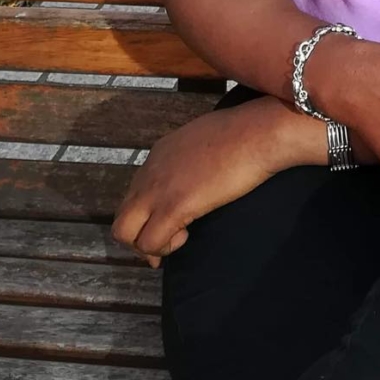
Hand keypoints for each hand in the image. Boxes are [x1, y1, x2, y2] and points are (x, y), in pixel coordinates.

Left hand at [111, 95, 311, 266]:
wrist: (257, 133)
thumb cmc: (245, 132)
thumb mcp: (207, 139)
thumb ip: (193, 156)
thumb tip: (200, 174)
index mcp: (159, 154)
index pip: (134, 193)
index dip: (147, 215)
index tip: (167, 225)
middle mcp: (150, 172)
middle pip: (121, 216)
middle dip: (139, 236)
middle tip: (166, 243)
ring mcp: (158, 190)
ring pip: (124, 233)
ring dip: (148, 245)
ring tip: (178, 238)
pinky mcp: (173, 207)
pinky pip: (149, 242)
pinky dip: (164, 247)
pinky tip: (187, 235)